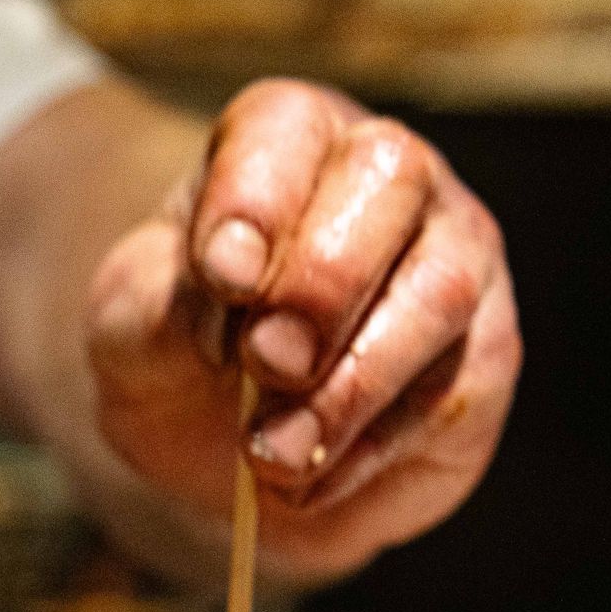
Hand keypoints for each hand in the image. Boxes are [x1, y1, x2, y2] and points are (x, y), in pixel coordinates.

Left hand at [88, 80, 520, 578]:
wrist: (215, 454)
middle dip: (318, 283)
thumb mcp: (130, 326)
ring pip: (438, 291)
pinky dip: (365, 449)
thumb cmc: (174, 354)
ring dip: (349, 384)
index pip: (284, 128)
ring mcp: (451, 260)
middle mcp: (386, 180)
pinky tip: (302, 483)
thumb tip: (230, 297)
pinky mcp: (480, 359)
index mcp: (283, 144)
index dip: (255, 199)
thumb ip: (161, 304)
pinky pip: (447, 393)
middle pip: (387, 179)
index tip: (223, 278)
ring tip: (270, 453)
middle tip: (263, 364)